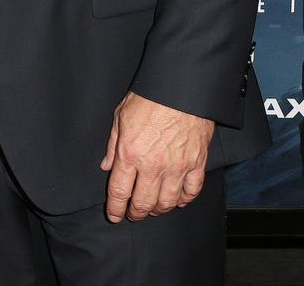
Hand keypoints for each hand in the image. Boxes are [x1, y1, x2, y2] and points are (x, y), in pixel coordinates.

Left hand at [100, 91, 213, 222]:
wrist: (180, 87)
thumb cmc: (149, 97)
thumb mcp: (120, 116)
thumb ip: (113, 144)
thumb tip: (106, 165)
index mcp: (129, 153)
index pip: (119, 191)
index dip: (115, 208)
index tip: (115, 215)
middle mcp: (152, 166)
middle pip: (143, 203)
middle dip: (136, 213)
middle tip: (133, 214)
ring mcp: (176, 167)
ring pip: (167, 203)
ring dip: (158, 209)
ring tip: (153, 208)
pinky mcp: (196, 164)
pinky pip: (191, 192)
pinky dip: (184, 200)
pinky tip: (178, 200)